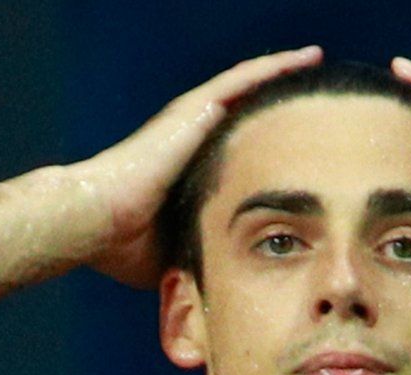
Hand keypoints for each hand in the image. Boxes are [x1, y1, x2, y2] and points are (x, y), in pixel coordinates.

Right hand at [74, 46, 322, 287]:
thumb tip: (220, 280)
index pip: (235, 152)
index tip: (296, 150)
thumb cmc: (122, 244)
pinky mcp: (193, 109)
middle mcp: (189, 137)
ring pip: (247, 88)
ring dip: (281, 75)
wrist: (95, 220)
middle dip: (277, 109)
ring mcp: (191, 119)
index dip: (264, 147)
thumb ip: (200, 252)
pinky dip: (274, 67)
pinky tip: (305, 58)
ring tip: (315, 63)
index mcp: (185, 169)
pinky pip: (242, 80)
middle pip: (244, 115)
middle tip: (315, 104)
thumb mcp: (175, 250)